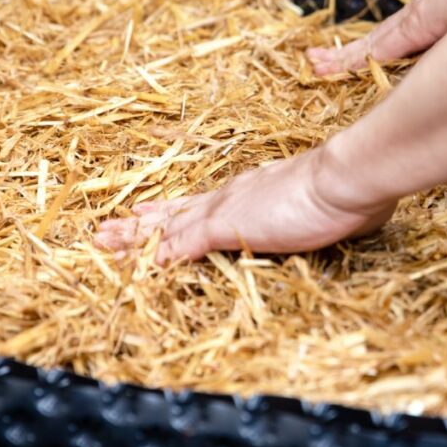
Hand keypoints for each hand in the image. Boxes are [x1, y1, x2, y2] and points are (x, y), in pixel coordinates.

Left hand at [94, 148, 397, 263]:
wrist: (344, 178)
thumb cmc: (342, 191)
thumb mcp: (319, 203)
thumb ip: (309, 212)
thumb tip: (321, 217)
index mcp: (246, 192)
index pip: (198, 204)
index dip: (169, 211)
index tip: (144, 211)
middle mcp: (228, 197)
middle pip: (172, 214)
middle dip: (138, 225)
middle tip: (105, 230)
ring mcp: (224, 211)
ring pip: (166, 228)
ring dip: (134, 238)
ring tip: (102, 242)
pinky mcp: (226, 226)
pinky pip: (183, 246)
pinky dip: (159, 257)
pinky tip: (139, 268)